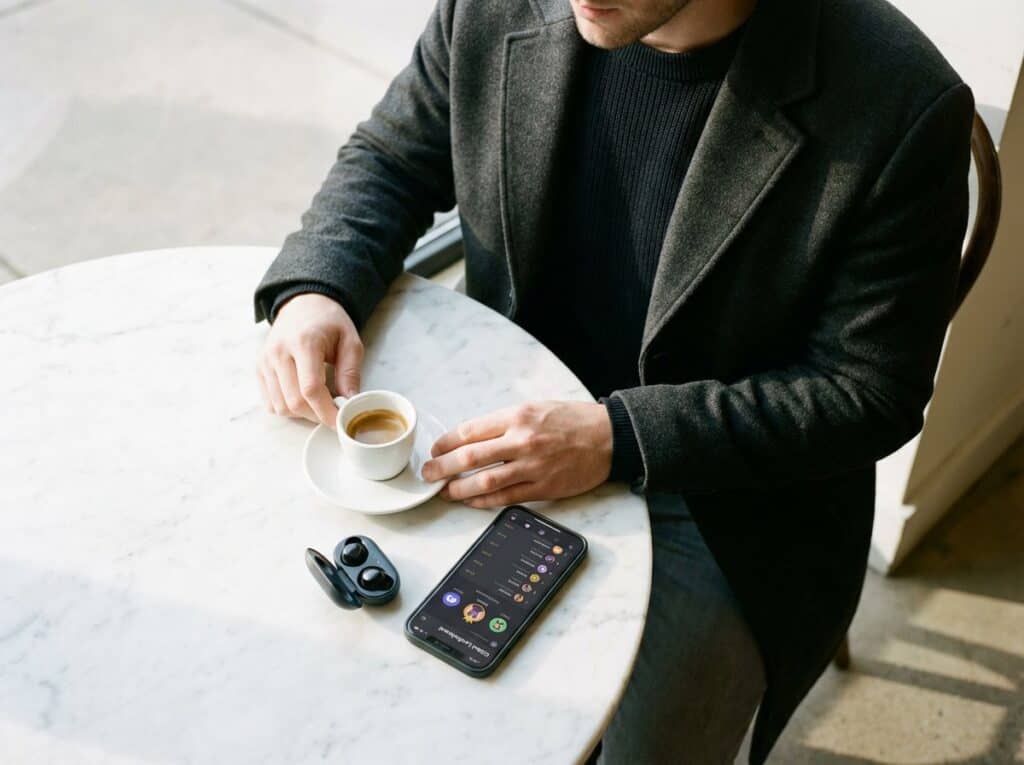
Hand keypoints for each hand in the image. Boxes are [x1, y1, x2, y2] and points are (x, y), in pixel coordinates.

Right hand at [257, 293, 363, 427]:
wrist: (303, 304)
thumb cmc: (329, 322)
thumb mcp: (350, 341)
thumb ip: (350, 372)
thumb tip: (349, 403)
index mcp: (304, 342)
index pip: (310, 389)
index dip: (326, 411)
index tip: (340, 421)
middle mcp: (279, 352)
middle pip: (294, 402)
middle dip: (316, 415)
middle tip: (333, 412)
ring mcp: (265, 361)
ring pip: (280, 406)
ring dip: (302, 414)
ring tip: (319, 403)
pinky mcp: (259, 368)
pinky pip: (270, 402)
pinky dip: (287, 408)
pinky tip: (302, 398)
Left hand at [421, 400, 612, 507]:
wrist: (609, 437)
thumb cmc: (572, 420)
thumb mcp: (535, 408)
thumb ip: (504, 423)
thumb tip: (472, 438)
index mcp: (517, 416)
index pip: (470, 431)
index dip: (446, 443)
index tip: (435, 450)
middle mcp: (522, 440)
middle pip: (470, 457)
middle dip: (442, 467)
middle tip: (428, 474)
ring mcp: (533, 466)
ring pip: (485, 481)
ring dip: (459, 488)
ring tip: (445, 491)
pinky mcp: (544, 487)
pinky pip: (507, 498)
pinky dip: (484, 501)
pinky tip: (471, 501)